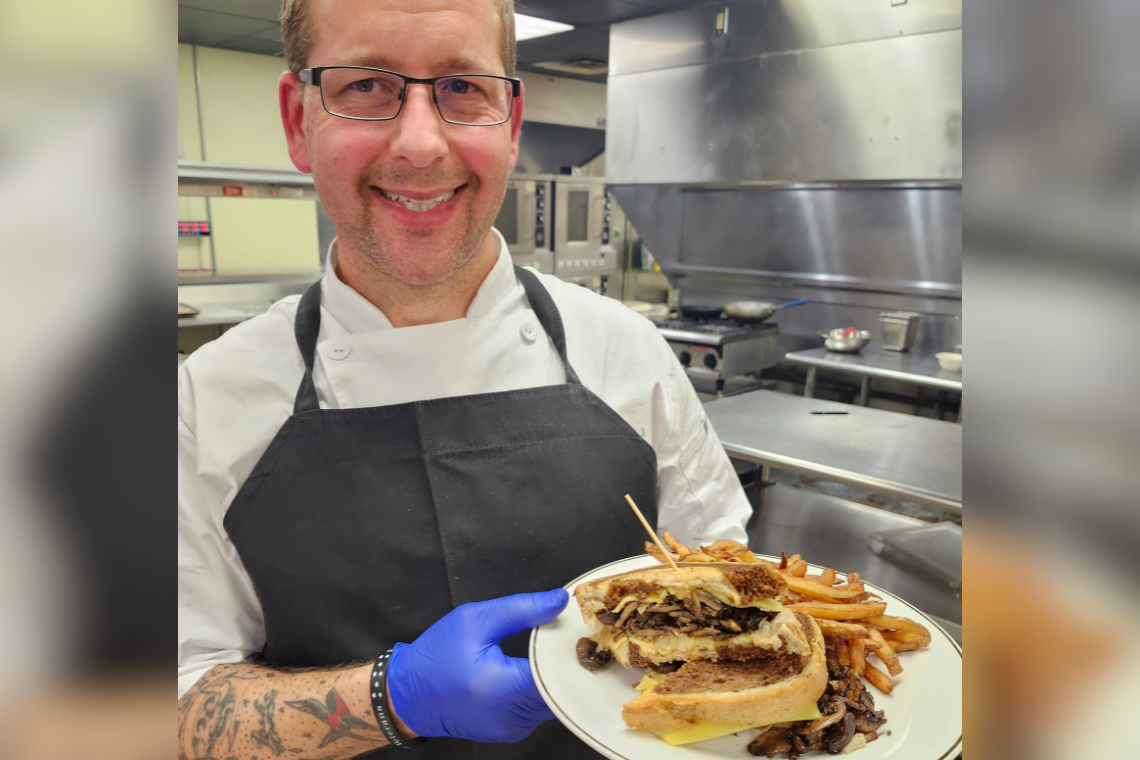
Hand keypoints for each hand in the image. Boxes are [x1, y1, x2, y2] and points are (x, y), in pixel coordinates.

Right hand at [387, 589, 568, 742]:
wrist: (408, 696)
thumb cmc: (435, 656)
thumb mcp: (474, 619)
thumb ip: (521, 609)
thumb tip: (560, 601)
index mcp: (501, 687)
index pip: (557, 672)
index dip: (572, 650)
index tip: (579, 630)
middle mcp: (510, 715)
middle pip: (562, 689)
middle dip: (568, 662)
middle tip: (574, 635)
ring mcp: (512, 728)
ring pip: (555, 700)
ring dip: (558, 676)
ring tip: (555, 649)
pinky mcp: (512, 731)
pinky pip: (540, 708)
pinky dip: (544, 688)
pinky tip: (538, 669)